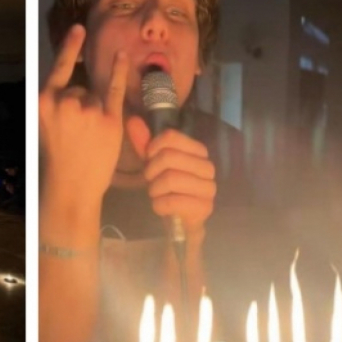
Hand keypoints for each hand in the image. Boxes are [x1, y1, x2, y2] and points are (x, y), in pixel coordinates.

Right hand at [39, 24, 127, 203]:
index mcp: (44, 102)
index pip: (59, 68)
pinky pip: (114, 89)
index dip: (69, 47)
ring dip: (96, 111)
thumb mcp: (44, 126)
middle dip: (81, 105)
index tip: (78, 28)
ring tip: (89, 137)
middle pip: (80, 88)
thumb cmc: (58, 159)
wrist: (72, 185)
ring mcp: (88, 109)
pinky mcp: (108, 119)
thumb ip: (55, 103)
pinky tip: (122, 56)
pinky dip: (119, 72)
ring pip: (95, 96)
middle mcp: (65, 101)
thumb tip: (73, 85)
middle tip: (77, 134)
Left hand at [126, 116, 215, 233]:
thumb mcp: (154, 165)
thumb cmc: (168, 189)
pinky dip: (159, 205)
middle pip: (169, 157)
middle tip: (150, 181)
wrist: (180, 220)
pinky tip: (162, 207)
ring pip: (171, 179)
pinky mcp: (204, 207)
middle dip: (151, 171)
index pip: (170, 137)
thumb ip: (145, 144)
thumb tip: (133, 121)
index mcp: (198, 151)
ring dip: (155, 189)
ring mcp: (208, 187)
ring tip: (156, 195)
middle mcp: (207, 167)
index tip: (149, 159)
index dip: (152, 147)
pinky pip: (173, 201)